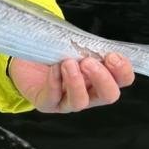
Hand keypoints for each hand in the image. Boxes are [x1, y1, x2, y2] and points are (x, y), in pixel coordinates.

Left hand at [8, 53, 134, 112]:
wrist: (25, 60)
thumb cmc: (53, 53)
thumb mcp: (74, 47)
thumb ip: (87, 47)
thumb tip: (96, 45)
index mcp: (100, 78)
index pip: (122, 80)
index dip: (122, 71)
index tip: (112, 56)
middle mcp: (87, 93)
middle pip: (108, 95)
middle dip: (103, 78)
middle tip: (89, 62)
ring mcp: (67, 101)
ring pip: (80, 102)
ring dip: (76, 82)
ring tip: (68, 63)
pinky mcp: (46, 103)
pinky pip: (53, 97)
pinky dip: (54, 82)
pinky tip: (53, 68)